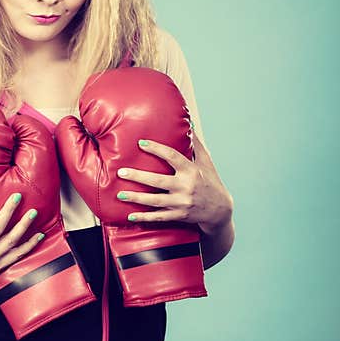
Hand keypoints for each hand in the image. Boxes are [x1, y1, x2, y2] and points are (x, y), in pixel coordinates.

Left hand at [116, 135, 232, 235]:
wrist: (220, 210)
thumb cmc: (210, 182)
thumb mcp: (206, 162)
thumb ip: (195, 145)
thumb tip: (189, 123)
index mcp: (192, 171)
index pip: (172, 157)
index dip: (157, 149)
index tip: (141, 143)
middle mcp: (186, 187)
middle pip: (158, 181)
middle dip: (138, 176)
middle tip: (121, 172)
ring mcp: (182, 203)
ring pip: (155, 201)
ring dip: (136, 198)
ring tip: (120, 194)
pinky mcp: (178, 216)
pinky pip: (158, 217)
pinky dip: (144, 217)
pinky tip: (130, 216)